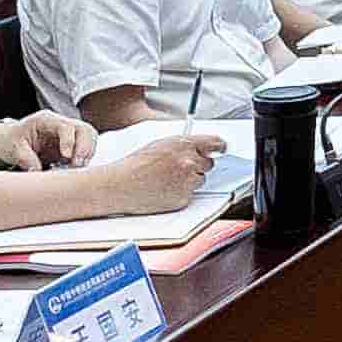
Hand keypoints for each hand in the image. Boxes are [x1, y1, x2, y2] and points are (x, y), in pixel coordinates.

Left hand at [3, 111, 99, 172]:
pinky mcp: (70, 147)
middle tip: (78, 165)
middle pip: (85, 130)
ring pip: (89, 140)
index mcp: (46, 120)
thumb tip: (38, 172)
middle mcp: (61, 125)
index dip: (70, 141)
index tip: (66, 157)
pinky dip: (82, 161)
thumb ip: (25, 159)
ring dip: (86, 156)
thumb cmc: (9, 140)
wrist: (7, 141)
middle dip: (85, 148)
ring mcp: (68, 136)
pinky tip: (72, 171)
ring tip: (75, 170)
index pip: (66, 127)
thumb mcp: (13, 148)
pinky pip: (84, 152)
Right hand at [91, 117, 226, 206]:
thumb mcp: (160, 145)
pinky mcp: (183, 198)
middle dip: (198, 166)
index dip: (219, 147)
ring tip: (167, 180)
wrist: (121, 184)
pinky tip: (164, 190)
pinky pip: (190, 194)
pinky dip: (181, 193)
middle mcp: (189, 162)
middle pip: (208, 164)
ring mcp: (187, 181)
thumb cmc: (135, 164)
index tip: (220, 149)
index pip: (214, 143)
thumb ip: (182, 146)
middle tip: (179, 169)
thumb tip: (198, 149)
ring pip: (200, 180)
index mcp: (183, 144)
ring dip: (189, 180)